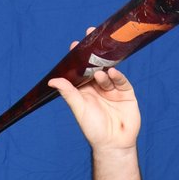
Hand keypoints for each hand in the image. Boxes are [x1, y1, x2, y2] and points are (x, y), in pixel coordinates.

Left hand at [48, 29, 140, 150]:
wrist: (114, 144)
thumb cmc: (94, 130)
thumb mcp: (79, 109)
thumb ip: (68, 93)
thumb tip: (52, 81)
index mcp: (85, 91)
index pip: (81, 70)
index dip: (78, 58)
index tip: (75, 45)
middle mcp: (98, 88)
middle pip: (96, 66)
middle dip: (94, 53)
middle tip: (91, 35)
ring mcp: (113, 90)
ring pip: (109, 72)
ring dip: (104, 68)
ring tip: (99, 71)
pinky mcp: (126, 93)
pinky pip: (121, 80)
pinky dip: (117, 76)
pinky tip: (112, 73)